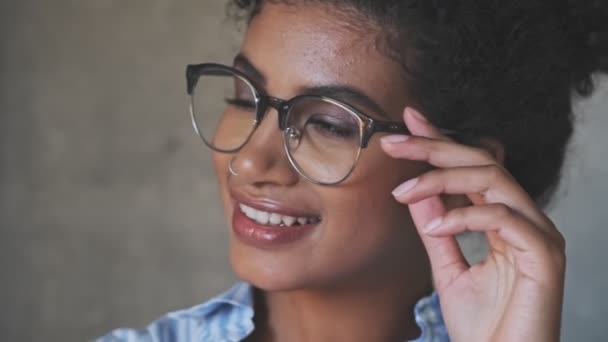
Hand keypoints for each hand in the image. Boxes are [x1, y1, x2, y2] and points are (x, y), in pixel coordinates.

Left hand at [380, 108, 565, 341]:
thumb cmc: (482, 324)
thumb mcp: (447, 267)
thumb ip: (436, 227)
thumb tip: (416, 191)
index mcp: (505, 219)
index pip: (472, 168)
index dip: (440, 142)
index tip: (408, 122)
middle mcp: (525, 219)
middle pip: (482, 162)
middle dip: (434, 148)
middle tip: (394, 141)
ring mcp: (538, 234)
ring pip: (493, 180)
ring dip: (441, 179)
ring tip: (403, 191)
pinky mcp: (545, 254)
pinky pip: (502, 217)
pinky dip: (463, 217)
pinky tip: (434, 226)